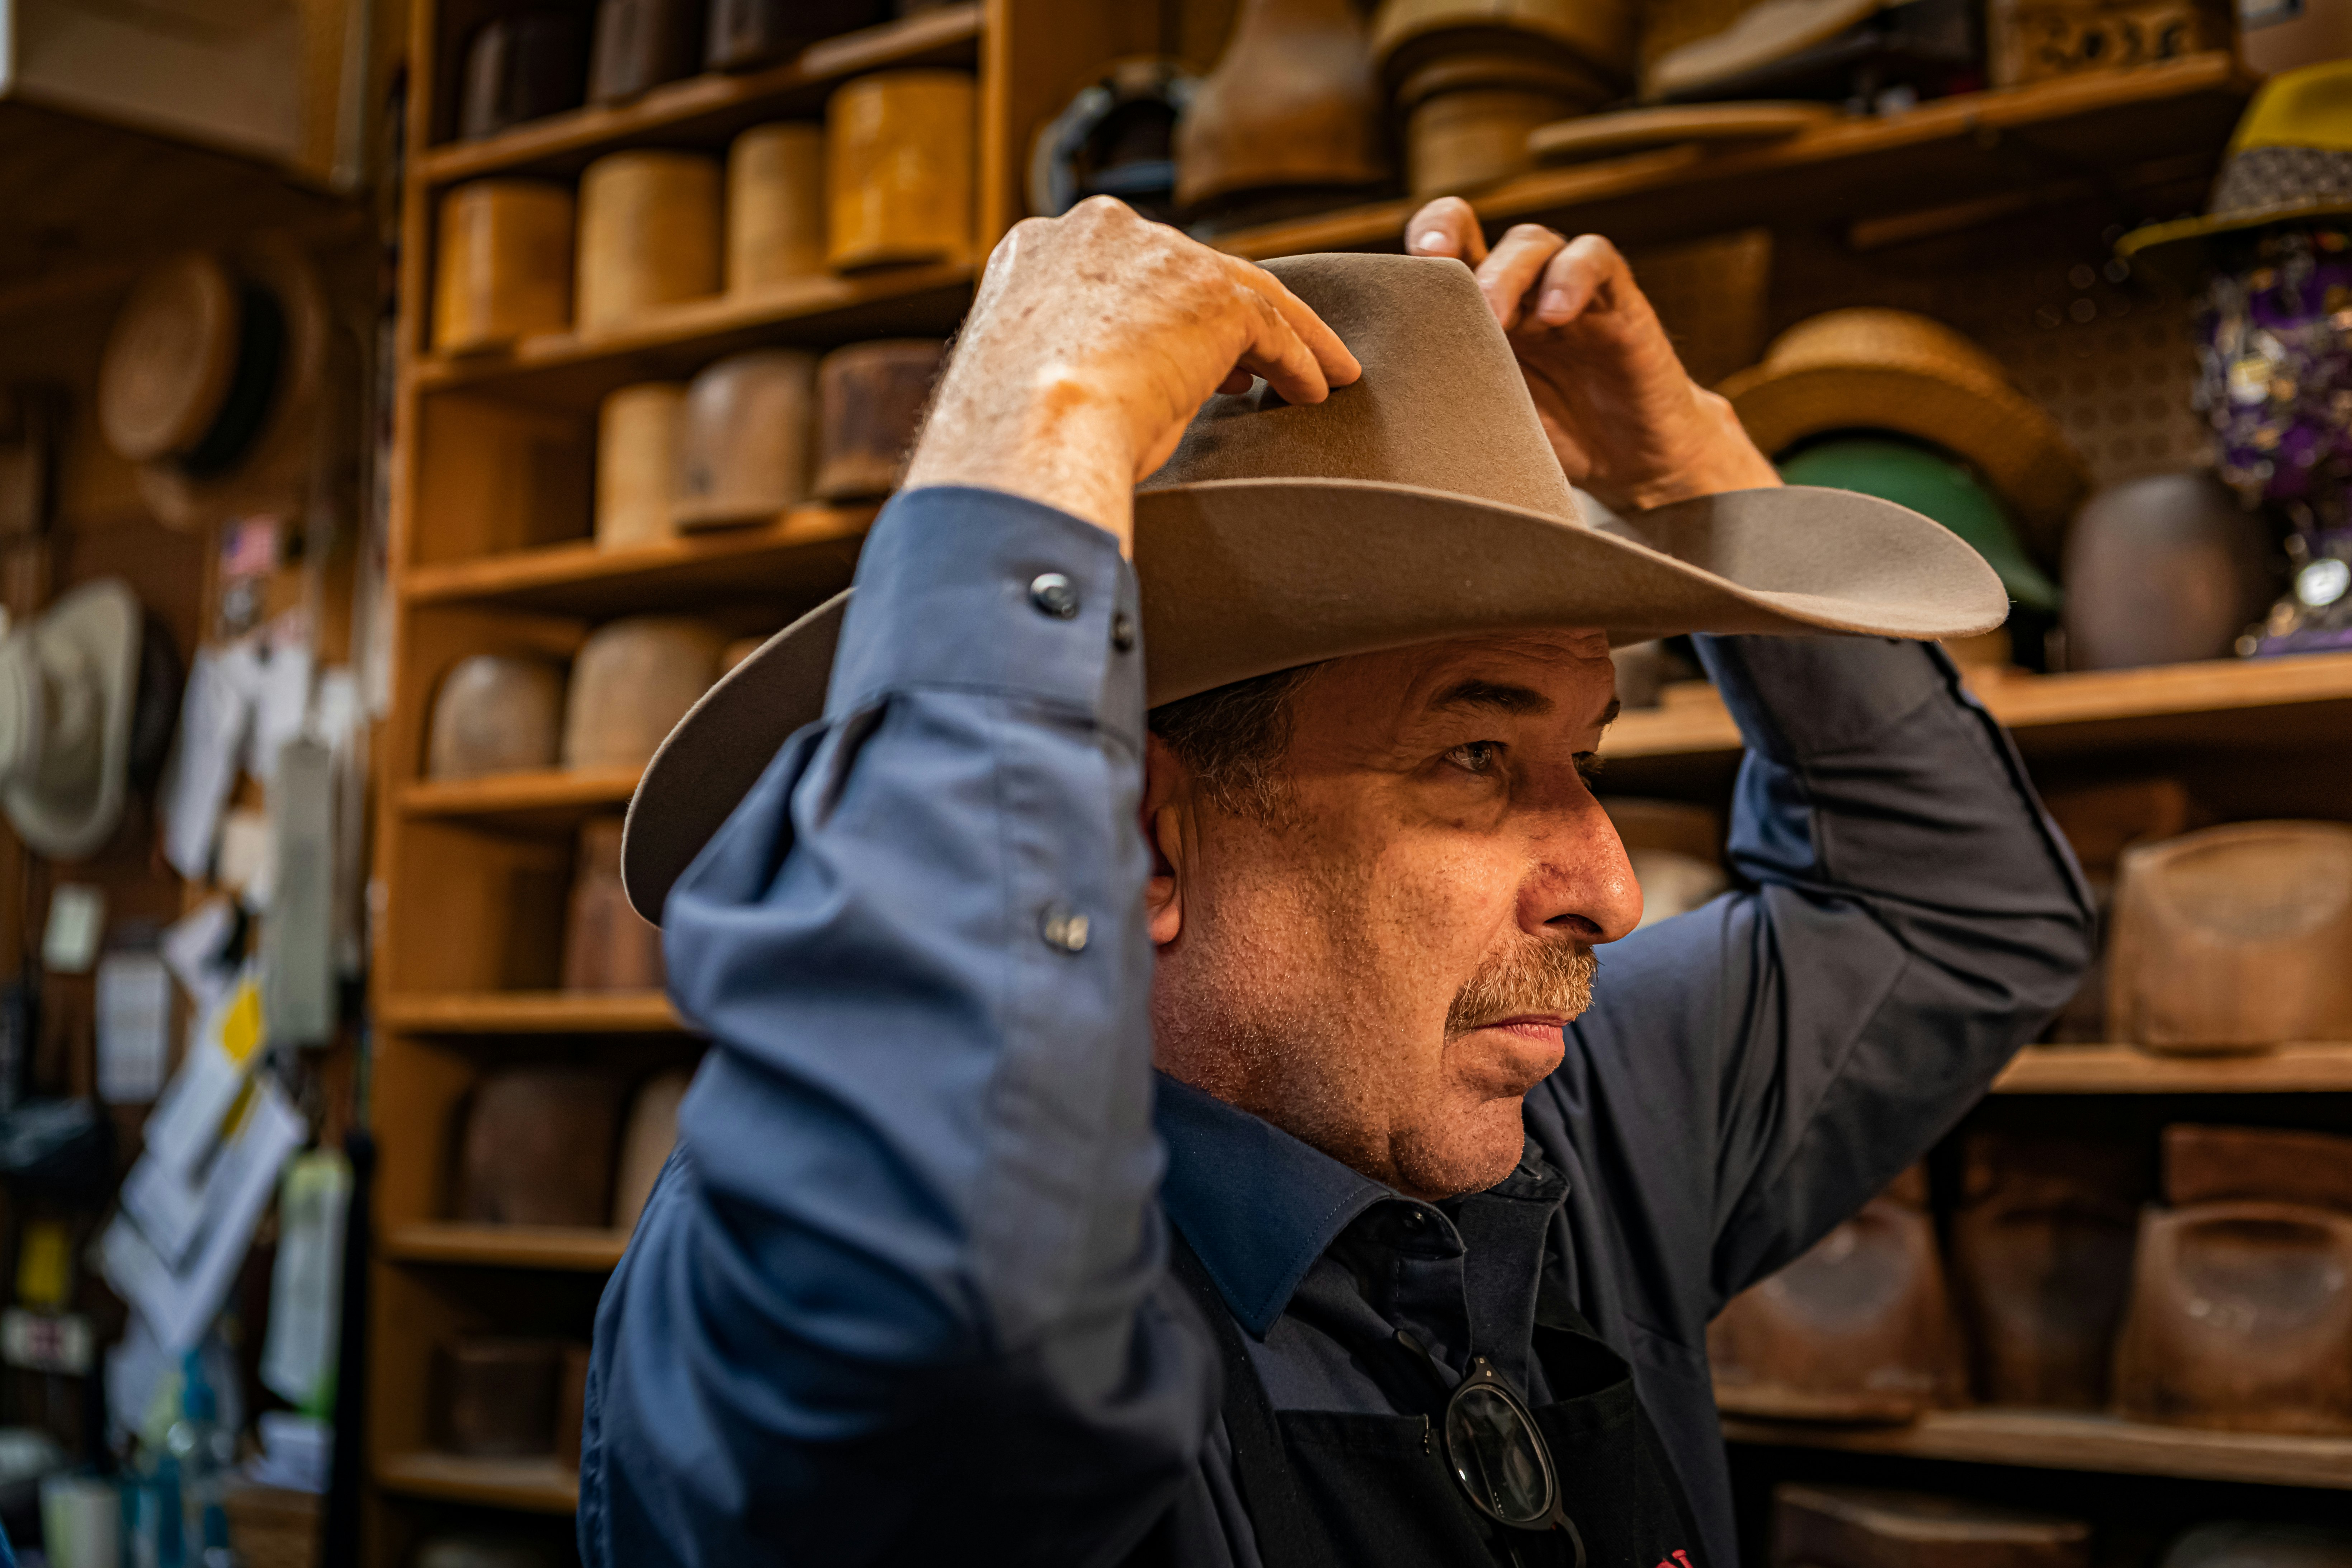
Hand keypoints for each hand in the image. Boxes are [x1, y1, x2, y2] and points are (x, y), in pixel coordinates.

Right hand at [904, 197, 1360, 549]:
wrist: (1026, 441)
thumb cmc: (1014, 443)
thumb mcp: (1035, 381)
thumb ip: (1080, 360)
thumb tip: (1139, 391)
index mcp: (1035, 253)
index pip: (1121, 272)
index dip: (1158, 312)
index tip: (1182, 351)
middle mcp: (1096, 234)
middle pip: (1185, 271)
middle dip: (1220, 320)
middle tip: (1251, 368)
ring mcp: (1157, 254)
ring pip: (1242, 290)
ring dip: (1284, 338)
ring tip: (1314, 377)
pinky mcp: (1212, 294)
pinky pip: (1270, 326)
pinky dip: (1300, 360)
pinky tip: (1313, 392)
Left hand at [1403, 198, 1777, 510]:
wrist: (1632, 465)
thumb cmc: (1550, 441)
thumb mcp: (1483, 418)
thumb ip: (1439, 397)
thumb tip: (1369, 406)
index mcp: (1472, 311)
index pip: (1438, 254)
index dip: (1417, 244)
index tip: (1399, 267)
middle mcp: (1516, 290)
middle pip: (1476, 233)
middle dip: (1450, 240)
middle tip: (1434, 266)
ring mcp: (1566, 289)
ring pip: (1533, 241)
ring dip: (1509, 269)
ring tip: (1498, 315)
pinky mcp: (1617, 301)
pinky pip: (1595, 260)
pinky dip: (1572, 276)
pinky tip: (1556, 314)